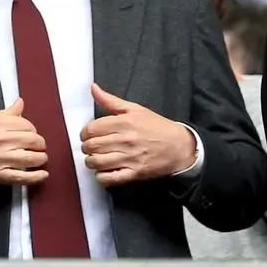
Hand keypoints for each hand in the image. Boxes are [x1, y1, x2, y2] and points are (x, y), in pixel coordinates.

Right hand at [0, 98, 49, 185]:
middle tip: (36, 146)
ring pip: (32, 158)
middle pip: (34, 141)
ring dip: (40, 158)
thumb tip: (21, 102)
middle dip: (39, 144)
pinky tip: (43, 174)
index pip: (27, 125)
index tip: (29, 134)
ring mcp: (0, 159)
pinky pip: (23, 177)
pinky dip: (36, 177)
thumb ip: (4, 114)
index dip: (32, 129)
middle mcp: (1, 141)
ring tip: (39, 158)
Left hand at [80, 84, 196, 186]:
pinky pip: (109, 178)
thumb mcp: (135, 109)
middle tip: (92, 147)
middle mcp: (126, 140)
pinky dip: (101, 177)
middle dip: (87, 147)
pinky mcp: (135, 173)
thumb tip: (93, 88)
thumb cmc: (157, 127)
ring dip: (91, 161)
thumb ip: (110, 100)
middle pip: (91, 146)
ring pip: (96, 162)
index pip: (91, 129)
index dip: (85, 133)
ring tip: (97, 158)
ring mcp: (130, 158)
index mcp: (124, 122)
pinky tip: (104, 171)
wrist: (181, 147)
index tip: (88, 135)